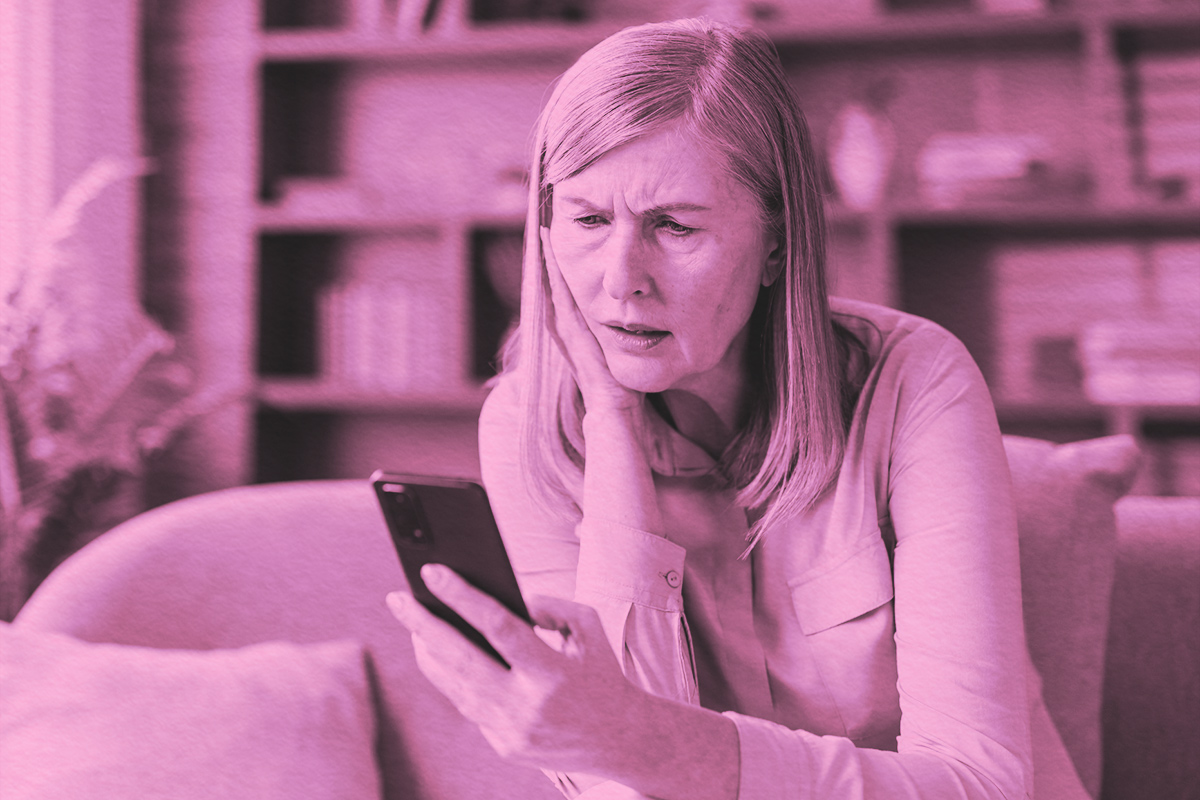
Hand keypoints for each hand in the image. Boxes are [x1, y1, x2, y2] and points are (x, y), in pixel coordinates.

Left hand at [387, 564, 643, 773]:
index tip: (432, 571)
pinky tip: (434, 652)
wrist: (622, 740)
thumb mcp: (588, 628)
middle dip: (422, 625)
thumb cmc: (602, 672)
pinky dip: (449, 676)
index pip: (497, 627)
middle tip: (397, 597)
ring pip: (454, 686)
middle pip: (460, 660)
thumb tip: (505, 597)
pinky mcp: (502, 745)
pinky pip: (466, 704)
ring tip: (411, 621)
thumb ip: (549, 605)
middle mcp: (526, 707)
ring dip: (427, 650)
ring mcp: (510, 731)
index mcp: (552, 674)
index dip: (462, 596)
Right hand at [541, 227, 641, 415]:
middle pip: (555, 288)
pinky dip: (551, 278)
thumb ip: (628, 336)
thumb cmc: (624, 391)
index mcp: (581, 333)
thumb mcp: (625, 353)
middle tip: (543, 229)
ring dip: (547, 263)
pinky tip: (547, 258)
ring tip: (542, 236)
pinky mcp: (571, 336)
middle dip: (548, 260)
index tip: (560, 244)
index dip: (561, 270)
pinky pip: (558, 300)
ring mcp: (567, 333)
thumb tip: (646, 320)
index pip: (568, 295)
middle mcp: (569, 331)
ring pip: (553, 290)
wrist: (617, 416)